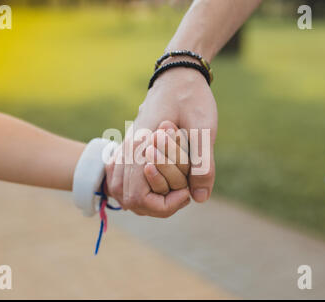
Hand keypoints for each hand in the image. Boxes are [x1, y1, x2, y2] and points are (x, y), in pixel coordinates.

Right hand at [107, 67, 216, 216]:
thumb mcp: (204, 128)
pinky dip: (134, 187)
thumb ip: (202, 163)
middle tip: (181, 193)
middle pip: (126, 197)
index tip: (186, 193)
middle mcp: (128, 148)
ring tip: (171, 191)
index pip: (136, 195)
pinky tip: (156, 182)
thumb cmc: (192, 98)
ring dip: (144, 198)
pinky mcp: (129, 145)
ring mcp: (126, 146)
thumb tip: (199, 198)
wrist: (178, 74)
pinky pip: (120, 175)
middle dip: (155, 204)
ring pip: (119, 188)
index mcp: (142, 146)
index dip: (162, 204)